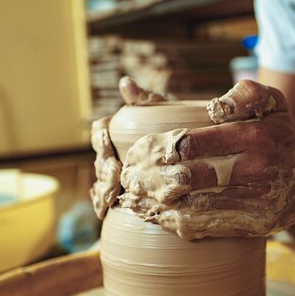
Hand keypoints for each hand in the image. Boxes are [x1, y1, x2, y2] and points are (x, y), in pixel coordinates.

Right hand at [89, 77, 168, 217]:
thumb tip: (125, 83)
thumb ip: (147, 100)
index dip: (101, 138)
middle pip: (100, 160)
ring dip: (102, 189)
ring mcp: (118, 174)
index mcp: (119, 131)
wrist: (194, 156)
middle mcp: (114, 152)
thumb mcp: (165, 112)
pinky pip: (106, 199)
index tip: (107, 142)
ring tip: (107, 198)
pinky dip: (102, 204)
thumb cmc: (177, 128)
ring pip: (101, 180)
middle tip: (113, 179)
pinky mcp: (124, 193)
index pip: (100, 132)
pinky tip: (103, 212)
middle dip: (103, 171)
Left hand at [120, 80, 294, 239]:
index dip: (160, 148)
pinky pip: (210, 225)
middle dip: (153, 177)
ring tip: (136, 198)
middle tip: (130, 178)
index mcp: (252, 135)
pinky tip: (160, 217)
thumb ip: (239, 94)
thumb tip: (207, 101)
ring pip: (195, 205)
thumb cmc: (282, 134)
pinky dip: (180, 222)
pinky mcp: (254, 224)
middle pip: (188, 177)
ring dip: (160, 203)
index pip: (191, 143)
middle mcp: (254, 168)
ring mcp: (255, 200)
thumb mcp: (271, 103)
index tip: (140, 151)